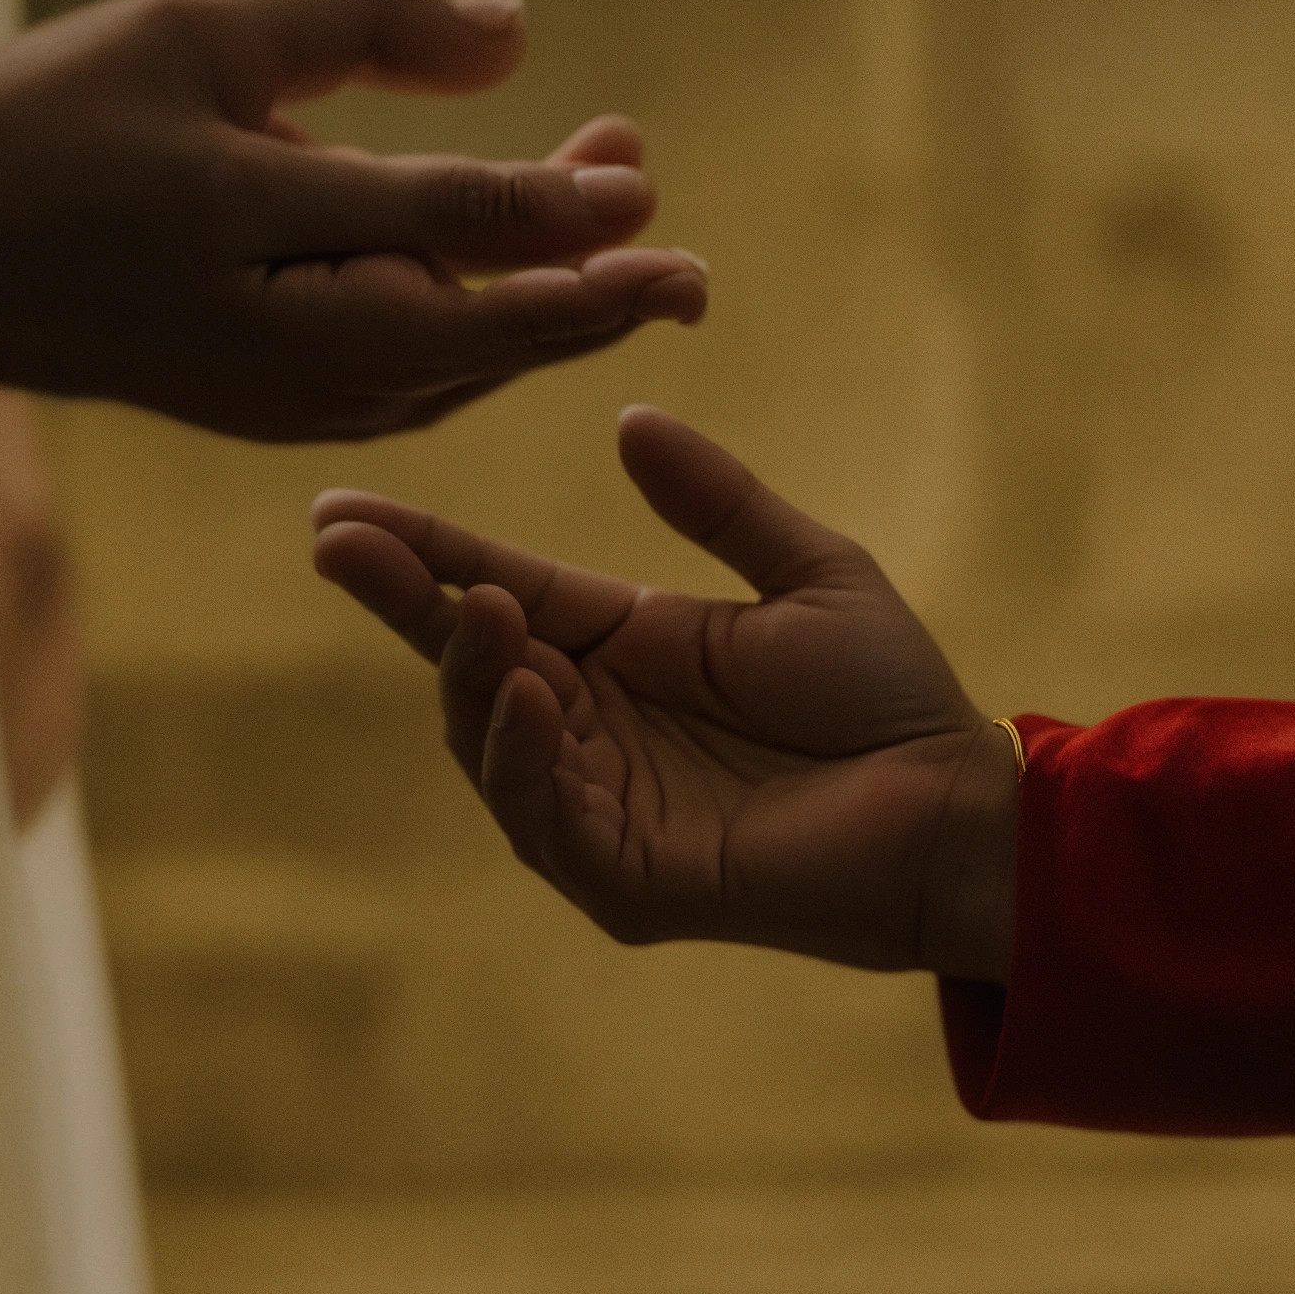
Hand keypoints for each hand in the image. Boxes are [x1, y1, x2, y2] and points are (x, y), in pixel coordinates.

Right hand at [0, 0, 707, 441]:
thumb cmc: (49, 125)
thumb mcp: (201, 31)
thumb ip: (361, 23)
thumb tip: (514, 32)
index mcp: (263, 246)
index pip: (455, 229)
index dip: (567, 210)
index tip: (648, 181)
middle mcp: (288, 353)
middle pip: (484, 330)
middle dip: (594, 289)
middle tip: (689, 261)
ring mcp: (281, 402)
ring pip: (454, 368)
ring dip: (545, 308)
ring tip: (620, 236)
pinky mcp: (270, 412)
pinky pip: (407, 384)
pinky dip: (475, 336)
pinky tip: (514, 289)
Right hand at [312, 406, 1018, 978]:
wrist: (955, 809)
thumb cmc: (891, 700)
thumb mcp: (805, 573)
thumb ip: (717, 502)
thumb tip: (629, 414)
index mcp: (624, 650)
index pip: (499, 590)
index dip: (421, 553)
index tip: (339, 509)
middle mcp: (593, 728)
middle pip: (467, 661)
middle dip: (406, 602)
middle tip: (346, 543)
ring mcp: (599, 808)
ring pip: (486, 741)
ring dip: (466, 673)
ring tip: (477, 608)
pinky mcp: (624, 878)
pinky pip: (541, 820)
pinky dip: (519, 758)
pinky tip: (523, 694)